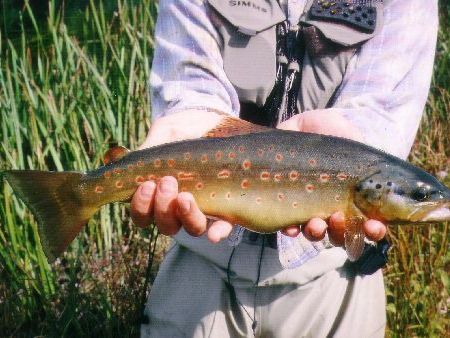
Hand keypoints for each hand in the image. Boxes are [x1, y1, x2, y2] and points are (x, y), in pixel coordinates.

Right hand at [131, 110, 236, 241]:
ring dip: (186, 217)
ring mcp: (204, 208)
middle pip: (166, 225)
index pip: (144, 215)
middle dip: (162, 208)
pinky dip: (217, 232)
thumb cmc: (183, 128)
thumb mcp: (163, 134)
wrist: (214, 117)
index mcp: (158, 195)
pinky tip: (214, 233)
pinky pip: (223, 227)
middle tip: (166, 182)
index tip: (145, 184)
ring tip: (185, 197)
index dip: (141, 207)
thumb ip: (145, 149)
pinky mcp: (228, 206)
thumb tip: (113, 158)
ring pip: (192, 229)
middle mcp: (179, 207)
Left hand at [278, 109, 387, 245]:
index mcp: (356, 196)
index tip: (374, 227)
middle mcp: (334, 206)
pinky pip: (289, 226)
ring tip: (316, 223)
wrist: (296, 126)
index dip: (374, 230)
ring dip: (318, 233)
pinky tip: (291, 226)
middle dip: (343, 233)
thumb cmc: (329, 132)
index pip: (370, 222)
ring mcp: (310, 208)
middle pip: (342, 234)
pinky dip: (291, 230)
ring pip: (316, 233)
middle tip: (339, 218)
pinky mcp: (286, 206)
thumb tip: (377, 176)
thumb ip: (366, 158)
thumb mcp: (351, 138)